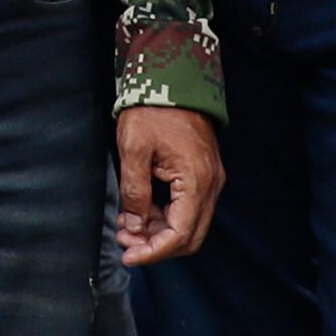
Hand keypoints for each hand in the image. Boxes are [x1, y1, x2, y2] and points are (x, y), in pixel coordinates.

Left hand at [113, 104, 222, 266]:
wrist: (171, 79)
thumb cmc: (152, 109)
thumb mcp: (134, 150)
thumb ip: (135, 192)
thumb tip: (136, 227)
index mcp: (196, 181)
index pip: (180, 234)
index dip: (154, 252)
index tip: (129, 256)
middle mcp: (210, 185)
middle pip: (189, 235)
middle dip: (156, 246)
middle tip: (125, 243)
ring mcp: (210, 180)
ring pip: (189, 224)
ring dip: (159, 232)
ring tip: (127, 228)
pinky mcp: (203, 174)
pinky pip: (188, 207)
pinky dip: (165, 216)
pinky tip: (140, 212)